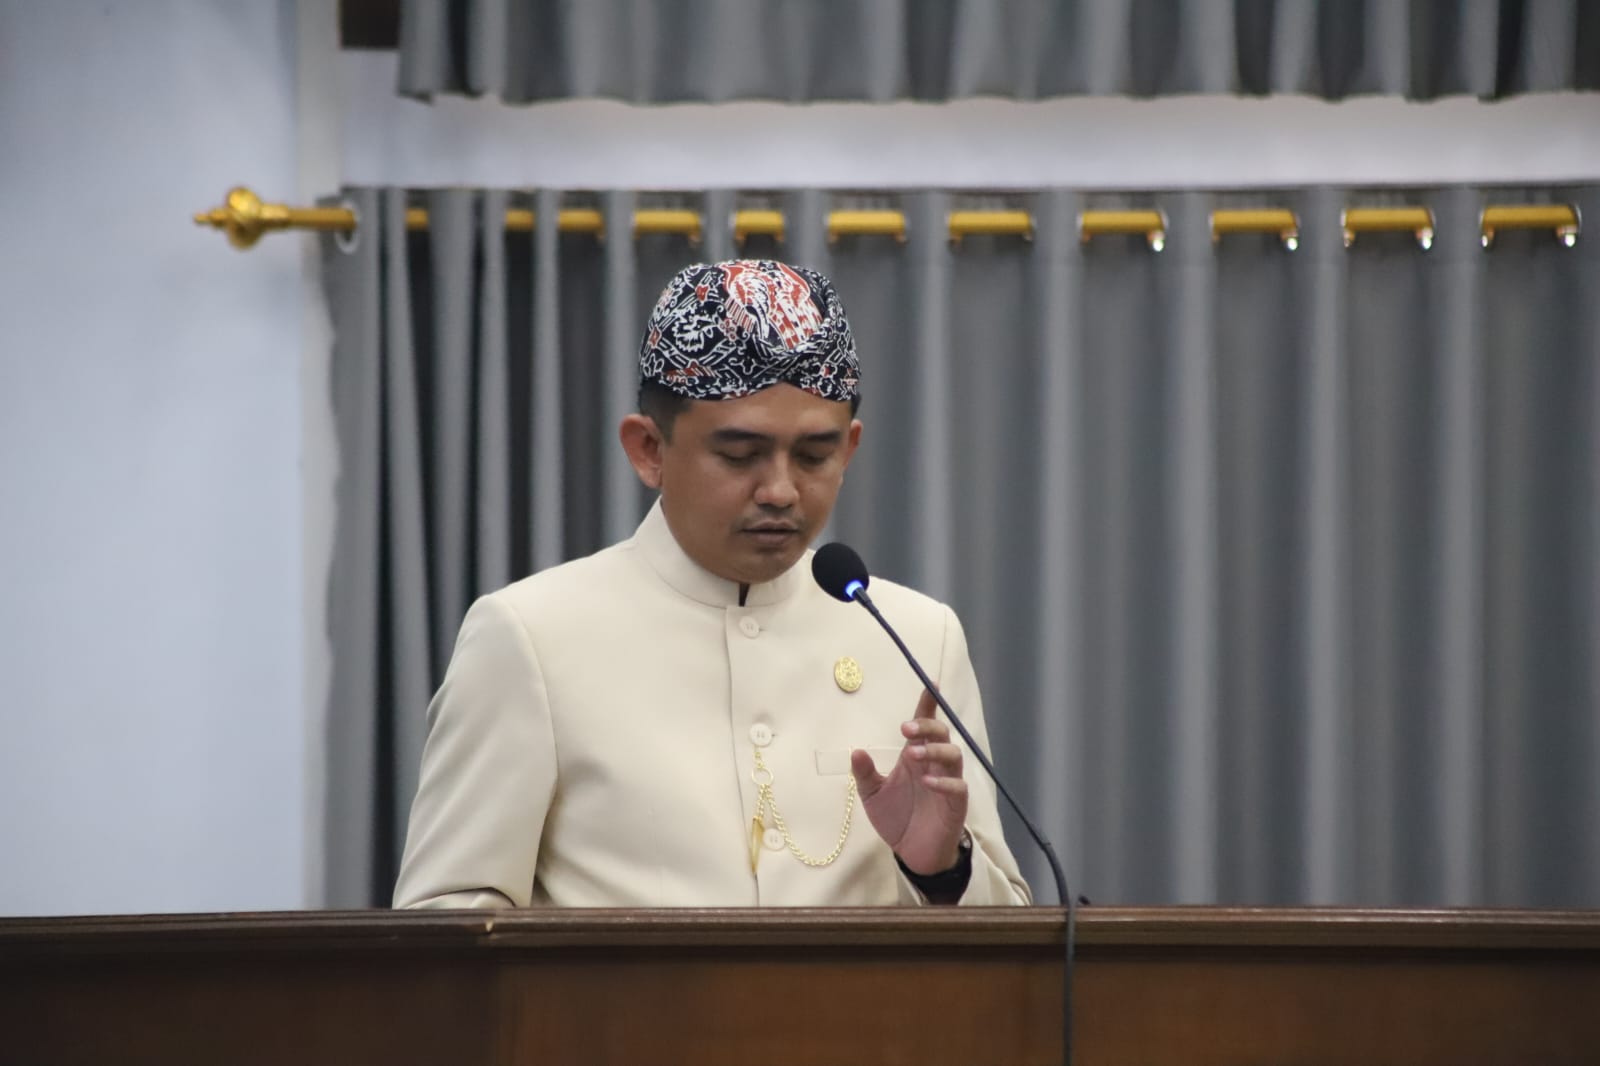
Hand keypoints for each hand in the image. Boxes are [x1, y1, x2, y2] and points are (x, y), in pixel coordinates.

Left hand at [851, 687, 967, 874]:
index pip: (925, 725)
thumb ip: (865, 773)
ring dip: (934, 751)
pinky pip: (957, 787)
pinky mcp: (956, 805)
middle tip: (906, 729)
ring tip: (912, 753)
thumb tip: (856, 750)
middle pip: (942, 734)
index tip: (930, 684)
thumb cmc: (896, 818)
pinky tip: (927, 783)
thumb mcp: (873, 795)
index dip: (928, 705)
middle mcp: (934, 765)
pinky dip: (944, 783)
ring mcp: (948, 783)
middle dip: (927, 726)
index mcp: (915, 757)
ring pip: (953, 756)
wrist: (912, 853)